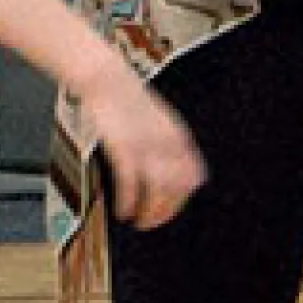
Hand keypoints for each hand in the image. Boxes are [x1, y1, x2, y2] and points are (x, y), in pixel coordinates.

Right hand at [83, 77, 203, 229]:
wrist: (108, 79)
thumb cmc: (128, 100)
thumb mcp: (158, 121)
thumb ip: (168, 143)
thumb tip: (172, 166)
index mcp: (179, 138)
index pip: (194, 177)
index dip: (185, 196)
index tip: (174, 206)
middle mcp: (168, 145)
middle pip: (178, 189)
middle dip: (168, 211)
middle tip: (154, 222)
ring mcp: (147, 147)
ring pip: (158, 191)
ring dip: (151, 212)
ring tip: (141, 223)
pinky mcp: (123, 148)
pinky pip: (131, 183)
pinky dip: (129, 202)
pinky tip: (124, 212)